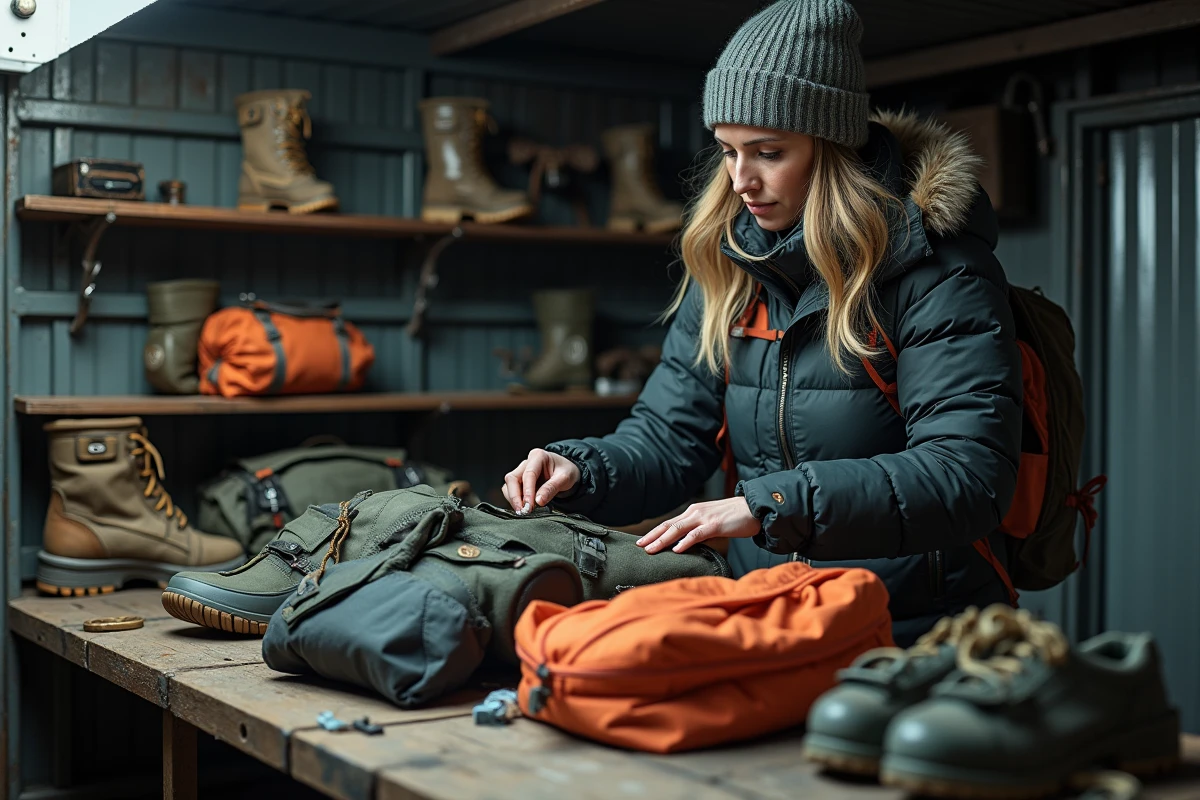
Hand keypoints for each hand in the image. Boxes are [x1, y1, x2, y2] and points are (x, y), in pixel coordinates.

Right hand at [502, 449, 579, 513]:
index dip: (527, 491)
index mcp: (538, 456)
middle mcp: (526, 462)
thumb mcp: (565, 478)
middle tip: (523, 510)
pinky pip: (510, 490)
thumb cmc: (565, 471)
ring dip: (513, 499)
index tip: (529, 505)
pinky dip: (514, 499)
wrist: (566, 472)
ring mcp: (521, 471)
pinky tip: (523, 506)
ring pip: (509, 485)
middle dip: (515, 496)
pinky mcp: (519, 481)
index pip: (529, 474)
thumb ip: (551, 488)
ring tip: (524, 510)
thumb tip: (538, 501)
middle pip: (512, 478)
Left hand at [636, 497, 760, 553]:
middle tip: (639, 546)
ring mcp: (704, 517)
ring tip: (651, 550)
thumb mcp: (712, 522)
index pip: (669, 523)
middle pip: (669, 525)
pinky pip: (697, 534)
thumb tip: (687, 544)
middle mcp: (695, 512)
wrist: (755, 508)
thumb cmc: (735, 517)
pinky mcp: (715, 524)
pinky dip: (685, 541)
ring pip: (678, 529)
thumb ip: (699, 530)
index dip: (655, 532)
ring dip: (663, 540)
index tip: (642, 541)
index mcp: (694, 512)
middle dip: (653, 536)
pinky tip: (677, 549)